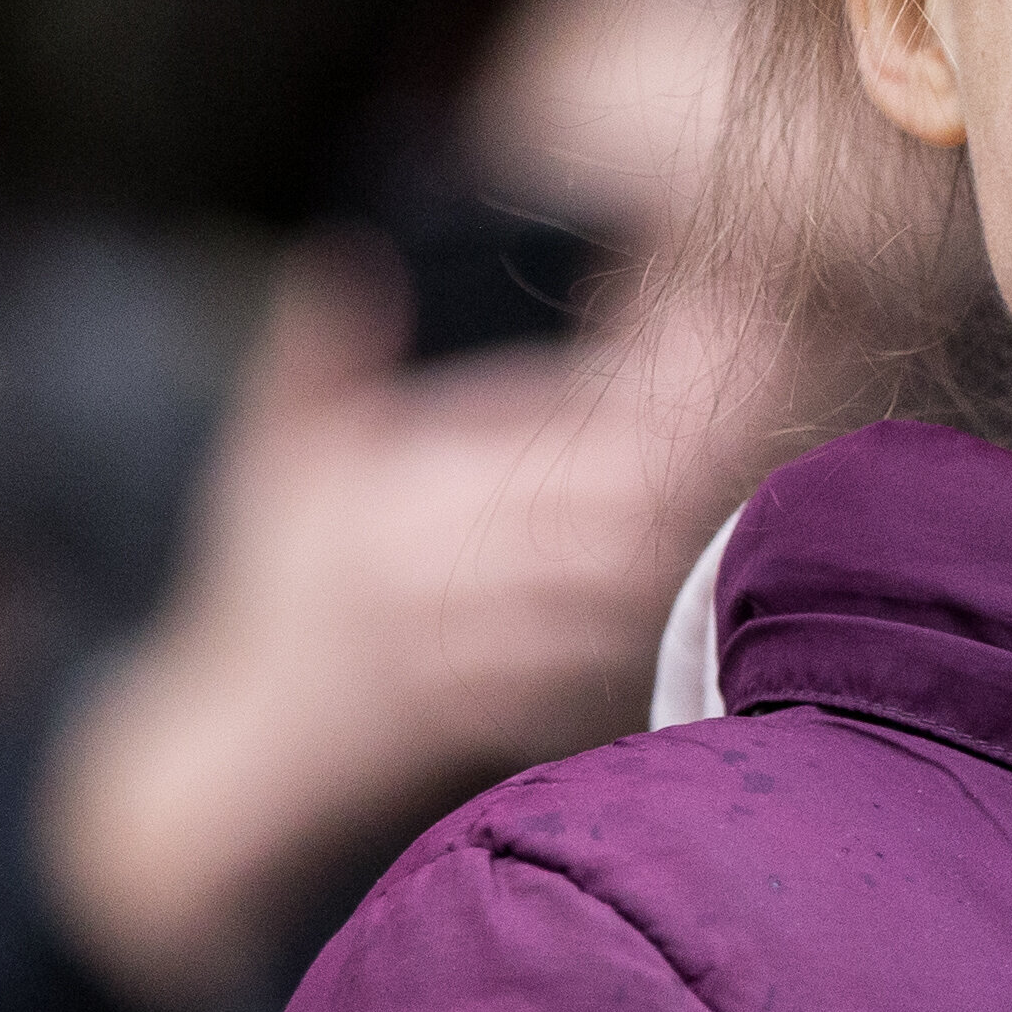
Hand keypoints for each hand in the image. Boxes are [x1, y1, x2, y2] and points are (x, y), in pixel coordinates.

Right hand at [39, 242, 807, 1011]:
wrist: (234, 755)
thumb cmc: (259, 592)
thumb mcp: (269, 464)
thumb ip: (315, 359)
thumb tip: (354, 255)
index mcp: (401, 506)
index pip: (550, 442)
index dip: (644, 403)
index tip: (717, 351)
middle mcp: (441, 583)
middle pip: (613, 521)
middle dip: (698, 469)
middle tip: (777, 411)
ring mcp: (471, 660)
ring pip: (623, 601)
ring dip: (694, 548)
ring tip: (764, 490)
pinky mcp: (496, 721)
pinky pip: (601, 675)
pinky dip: (658, 630)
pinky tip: (708, 587)